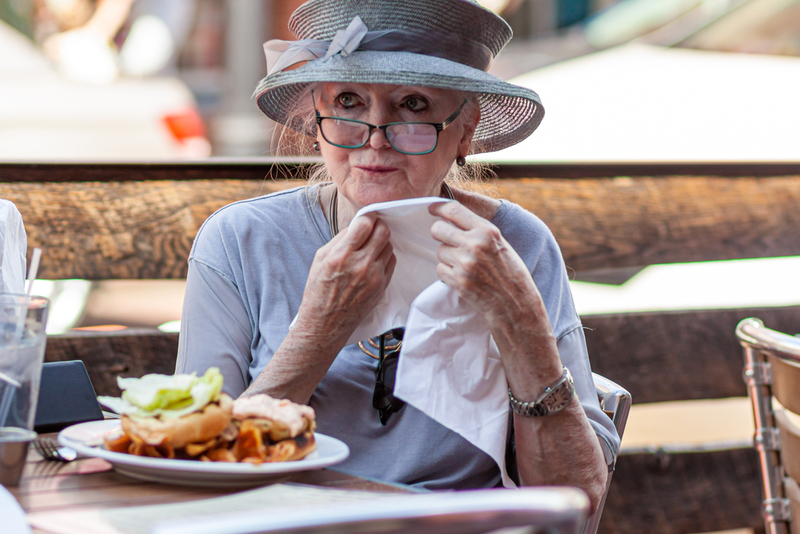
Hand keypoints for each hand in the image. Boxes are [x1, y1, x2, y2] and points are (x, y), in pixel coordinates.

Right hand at [295, 212, 395, 343]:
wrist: (325, 324)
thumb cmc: (319, 290)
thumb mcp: (320, 259)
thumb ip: (339, 240)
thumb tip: (357, 226)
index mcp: (341, 255)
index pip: (365, 224)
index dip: (368, 216)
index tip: (366, 217)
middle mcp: (360, 265)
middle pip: (383, 232)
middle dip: (378, 226)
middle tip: (372, 228)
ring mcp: (374, 277)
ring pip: (389, 246)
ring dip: (381, 242)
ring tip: (370, 247)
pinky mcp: (382, 287)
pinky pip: (391, 262)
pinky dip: (384, 257)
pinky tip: (374, 260)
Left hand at [428, 201, 539, 324]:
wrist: (515, 303)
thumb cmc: (510, 272)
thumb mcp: (500, 243)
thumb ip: (478, 230)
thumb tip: (452, 218)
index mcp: (487, 231)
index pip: (454, 210)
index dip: (438, 208)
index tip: (432, 208)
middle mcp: (474, 245)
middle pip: (438, 229)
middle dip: (439, 233)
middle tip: (446, 240)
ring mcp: (465, 263)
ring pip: (439, 251)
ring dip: (447, 257)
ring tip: (464, 265)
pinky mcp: (458, 281)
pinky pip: (440, 269)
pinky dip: (447, 273)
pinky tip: (463, 277)